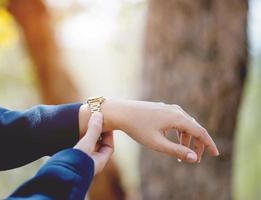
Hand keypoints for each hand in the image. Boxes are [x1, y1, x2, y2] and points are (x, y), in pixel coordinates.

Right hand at [75, 112, 113, 174]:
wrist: (56, 176)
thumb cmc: (75, 162)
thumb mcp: (86, 144)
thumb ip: (93, 130)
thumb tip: (99, 114)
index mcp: (99, 162)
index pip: (109, 146)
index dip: (108, 134)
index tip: (104, 123)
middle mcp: (91, 162)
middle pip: (98, 145)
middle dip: (97, 133)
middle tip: (94, 121)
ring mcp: (80, 161)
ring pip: (87, 145)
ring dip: (86, 135)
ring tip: (84, 124)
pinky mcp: (70, 159)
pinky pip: (78, 146)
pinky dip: (78, 138)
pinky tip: (73, 132)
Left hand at [79, 99, 218, 162]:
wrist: (121, 112)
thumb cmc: (137, 128)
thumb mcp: (157, 143)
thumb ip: (176, 151)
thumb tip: (194, 158)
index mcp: (177, 118)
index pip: (200, 131)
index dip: (208, 144)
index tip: (215, 154)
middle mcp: (176, 110)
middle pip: (193, 128)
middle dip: (196, 144)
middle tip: (195, 159)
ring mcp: (168, 108)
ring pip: (184, 125)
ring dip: (186, 139)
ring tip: (182, 153)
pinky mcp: (162, 109)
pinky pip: (176, 121)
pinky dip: (178, 132)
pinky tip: (172, 140)